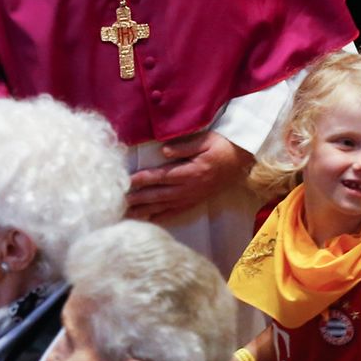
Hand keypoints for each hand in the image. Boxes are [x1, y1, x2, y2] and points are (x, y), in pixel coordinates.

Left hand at [126, 131, 253, 221]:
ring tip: (127, 215)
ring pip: (165, 206)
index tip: (128, 181)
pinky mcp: (195, 201)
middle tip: (119, 202)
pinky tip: (148, 220)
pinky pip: (175, 212)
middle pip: (160, 195)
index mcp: (192, 171)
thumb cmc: (222, 146)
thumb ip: (184, 146)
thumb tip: (164, 152)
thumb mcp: (206, 140)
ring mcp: (192, 197)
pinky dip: (161, 217)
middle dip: (139, 199)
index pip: (163, 176)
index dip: (145, 179)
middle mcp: (190, 187)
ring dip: (146, 211)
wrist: (241, 161)